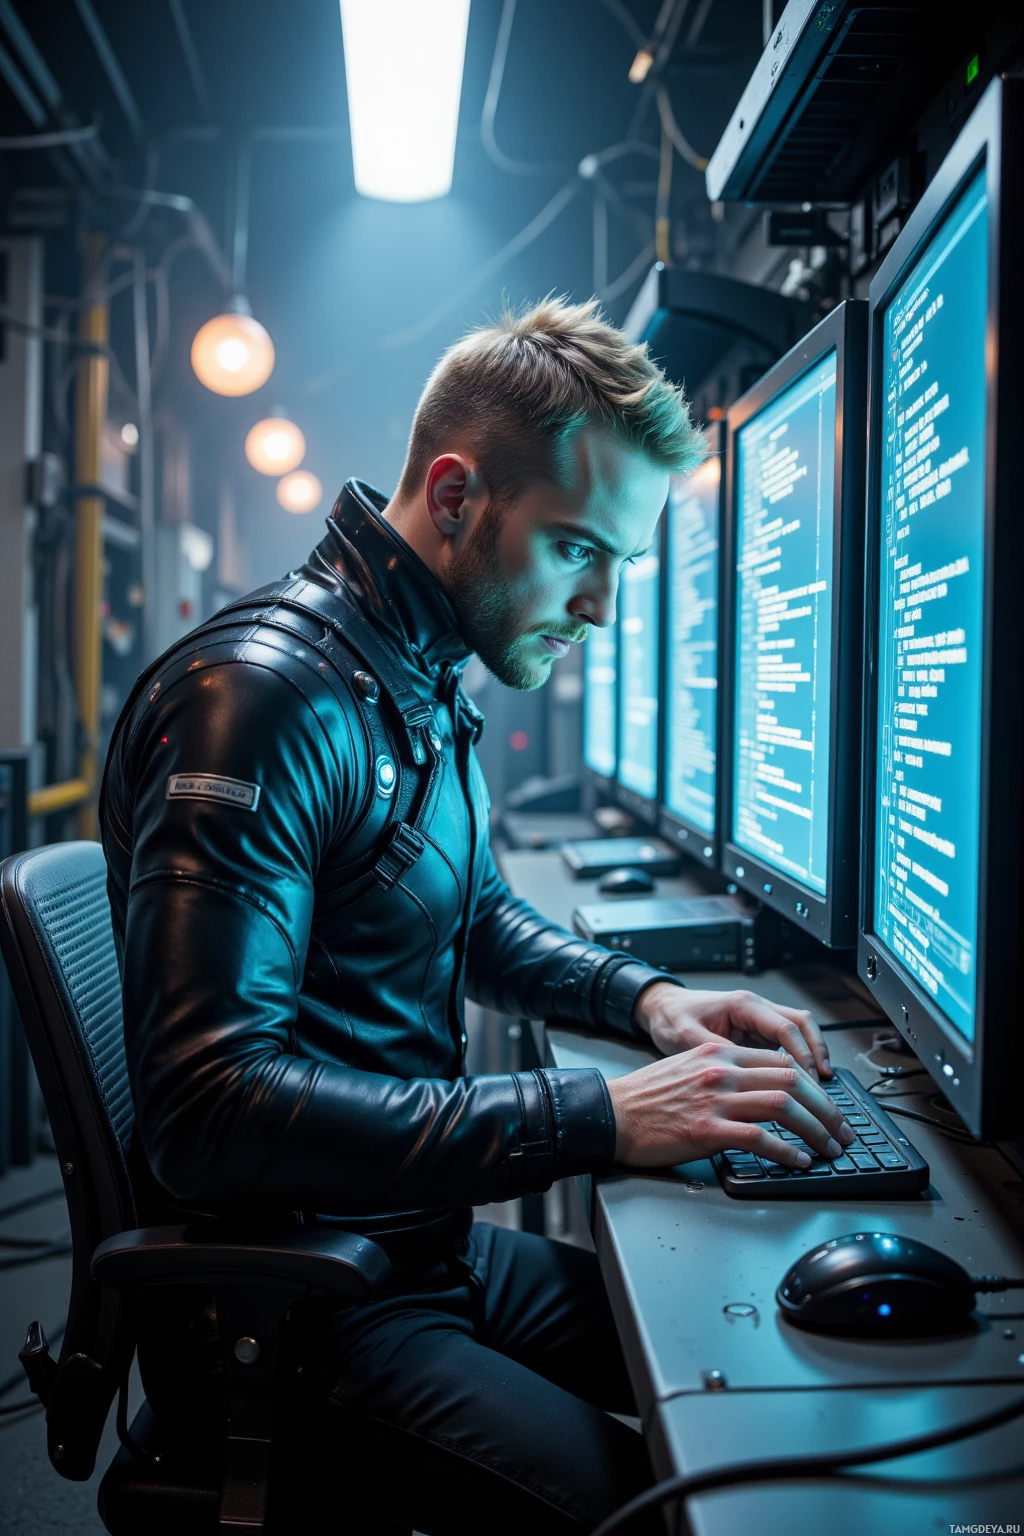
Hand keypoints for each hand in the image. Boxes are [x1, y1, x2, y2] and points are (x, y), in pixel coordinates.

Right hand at [606, 1038, 854, 1168]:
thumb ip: (725, 1072)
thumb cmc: (646, 1099)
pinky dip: (786, 1151)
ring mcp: (715, 1099)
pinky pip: (760, 1139)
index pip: (782, 1062)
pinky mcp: (707, 1130)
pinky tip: (798, 1161)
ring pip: (784, 1106)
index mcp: (719, 1053)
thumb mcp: (688, 1068)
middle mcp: (722, 1070)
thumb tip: (763, 1090)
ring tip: (829, 1148)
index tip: (827, 1106)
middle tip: (841, 1130)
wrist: (609, 1114)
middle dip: (826, 1109)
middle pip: (792, 1080)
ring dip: (815, 1130)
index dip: (814, 1086)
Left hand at [634, 981, 831, 1079]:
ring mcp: (758, 1020)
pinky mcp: (754, 1033)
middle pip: (802, 1026)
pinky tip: (800, 1085)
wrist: (660, 1008)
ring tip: (820, 1090)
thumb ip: (719, 1054)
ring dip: (812, 1058)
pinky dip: (797, 1062)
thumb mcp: (688, 1038)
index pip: (785, 1028)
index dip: (802, 1055)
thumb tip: (748, 1077)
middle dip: (818, 1056)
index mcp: (743, 1006)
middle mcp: (756, 1009)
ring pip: (799, 1034)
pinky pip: (785, 1044)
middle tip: (824, 1087)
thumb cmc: (671, 1018)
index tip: (811, 1081)